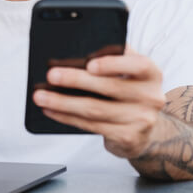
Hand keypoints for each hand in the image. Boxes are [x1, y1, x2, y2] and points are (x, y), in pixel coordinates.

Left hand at [32, 46, 165, 158]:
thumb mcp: (127, 71)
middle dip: (75, 80)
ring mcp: (142, 120)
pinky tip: (51, 110)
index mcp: (151, 73)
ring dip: (63, 102)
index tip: (89, 64)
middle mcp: (151, 97)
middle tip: (51, 75)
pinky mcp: (128, 138)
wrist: (144, 128)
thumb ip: (112, 58)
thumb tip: (75, 54)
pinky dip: (67, 117)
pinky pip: (91, 126)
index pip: (137, 65)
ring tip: (41, 96)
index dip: (113, 64)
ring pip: (95, 109)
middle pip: (109, 88)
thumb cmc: (128, 90)